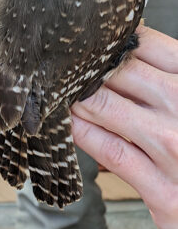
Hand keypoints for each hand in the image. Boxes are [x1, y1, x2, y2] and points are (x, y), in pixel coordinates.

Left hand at [72, 25, 177, 228]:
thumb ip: (164, 75)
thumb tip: (126, 47)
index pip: (147, 44)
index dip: (113, 40)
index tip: (92, 43)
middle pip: (121, 71)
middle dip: (88, 66)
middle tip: (65, 65)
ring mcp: (172, 147)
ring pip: (106, 106)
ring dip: (78, 96)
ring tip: (61, 90)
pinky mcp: (162, 188)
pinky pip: (109, 150)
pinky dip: (82, 131)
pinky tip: (70, 122)